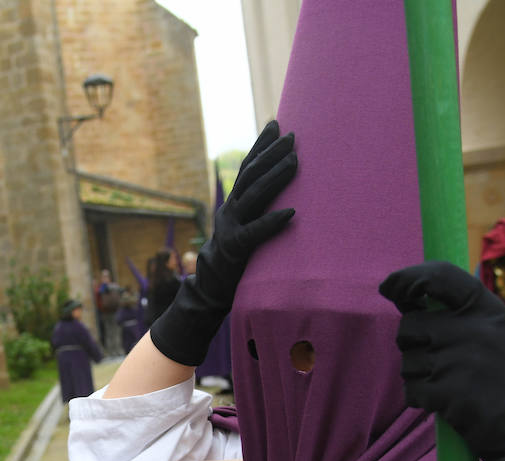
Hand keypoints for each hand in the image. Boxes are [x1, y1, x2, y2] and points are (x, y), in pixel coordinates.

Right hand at [150, 120, 296, 366]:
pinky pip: (255, 234)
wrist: (208, 291)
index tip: (276, 124)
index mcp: (233, 204)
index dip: (260, 146)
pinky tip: (291, 213)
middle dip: (272, 154)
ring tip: (295, 162)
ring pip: (253, 197)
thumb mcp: (244, 229)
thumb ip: (254, 210)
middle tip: (293, 137)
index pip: (247, 168)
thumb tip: (276, 191)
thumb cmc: (234, 260)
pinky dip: (272, 222)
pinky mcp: (235, 250)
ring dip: (275, 178)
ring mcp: (230, 229)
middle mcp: (229, 211)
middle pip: (250, 175)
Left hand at [379, 260, 504, 460]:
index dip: (407, 279)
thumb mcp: (491, 332)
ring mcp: (459, 359)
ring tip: (450, 384)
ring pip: (407, 360)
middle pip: (409, 325)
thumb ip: (454, 314)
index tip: (388, 288)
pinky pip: (411, 390)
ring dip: (418, 375)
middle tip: (439, 361)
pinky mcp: (448, 391)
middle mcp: (472, 328)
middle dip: (412, 344)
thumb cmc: (503, 376)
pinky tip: (446, 403)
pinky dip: (421, 399)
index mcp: (485, 308)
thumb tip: (402, 296)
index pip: (439, 277)